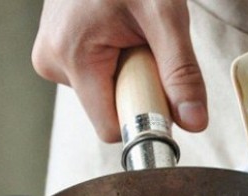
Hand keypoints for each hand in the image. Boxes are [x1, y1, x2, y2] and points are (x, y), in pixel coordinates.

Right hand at [32, 0, 207, 141]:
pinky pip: (98, 77)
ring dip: (129, 74)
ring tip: (131, 32)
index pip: (112, 127)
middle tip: (146, 47)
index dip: (144, 117)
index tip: (164, 92)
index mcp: (72, 57)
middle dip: (138, 88)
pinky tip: (119, 31)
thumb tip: (194, 122)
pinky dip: (117, 63)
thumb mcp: (165, 17)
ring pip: (105, 94)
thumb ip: (181, 72)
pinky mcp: (60, 50)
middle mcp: (52, 61)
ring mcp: (53, 55)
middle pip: (110, 110)